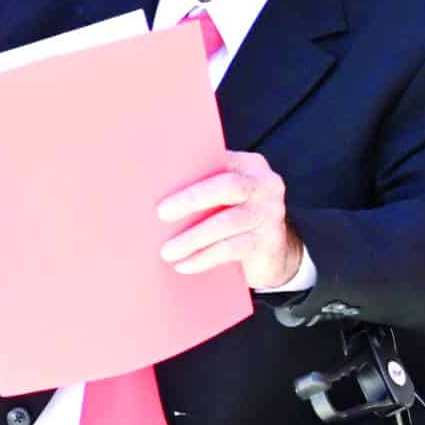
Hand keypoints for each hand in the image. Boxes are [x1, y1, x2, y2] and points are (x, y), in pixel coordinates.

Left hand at [155, 150, 303, 288]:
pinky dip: (204, 257)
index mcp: (248, 165)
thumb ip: (200, 185)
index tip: (158, 175)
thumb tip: (150, 189)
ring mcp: (270, 214)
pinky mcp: (269, 242)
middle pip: (226, 187)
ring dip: (193, 238)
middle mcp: (264, 185)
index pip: (217, 160)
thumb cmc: (234, 215)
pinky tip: (184, 264)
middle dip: (191, 200)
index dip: (188, 166)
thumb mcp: (222, 196)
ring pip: (227, 223)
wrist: (274, 253)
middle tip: (161, 213)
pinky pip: (231, 248)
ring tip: (167, 251)